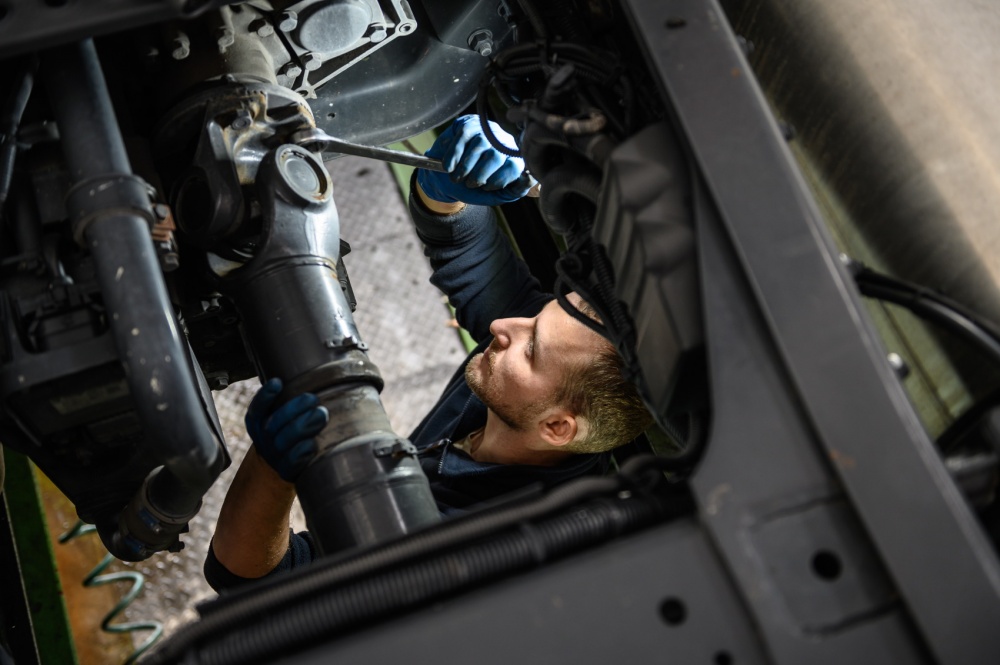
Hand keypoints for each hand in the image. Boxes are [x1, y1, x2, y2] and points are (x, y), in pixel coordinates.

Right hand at [245, 378, 328, 482]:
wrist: (281, 465)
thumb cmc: (286, 430)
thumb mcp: (279, 413)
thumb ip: (287, 398)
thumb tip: (309, 372)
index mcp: (257, 422)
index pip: (257, 408)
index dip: (265, 396)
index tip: (278, 382)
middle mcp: (263, 439)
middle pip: (274, 424)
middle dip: (294, 409)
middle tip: (313, 398)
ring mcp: (274, 456)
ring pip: (283, 442)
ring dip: (303, 427)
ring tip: (321, 414)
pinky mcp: (286, 471)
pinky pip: (292, 463)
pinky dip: (302, 452)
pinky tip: (313, 443)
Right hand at [417, 115, 534, 206]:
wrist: (445, 180)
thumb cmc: (473, 187)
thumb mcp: (496, 194)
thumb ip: (515, 190)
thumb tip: (531, 177)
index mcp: (513, 157)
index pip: (515, 165)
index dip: (499, 180)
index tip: (487, 187)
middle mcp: (502, 140)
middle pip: (496, 155)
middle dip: (479, 175)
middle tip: (469, 183)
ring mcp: (485, 130)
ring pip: (479, 146)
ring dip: (465, 168)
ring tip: (457, 177)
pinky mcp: (467, 124)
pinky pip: (462, 138)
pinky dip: (454, 156)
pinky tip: (449, 167)